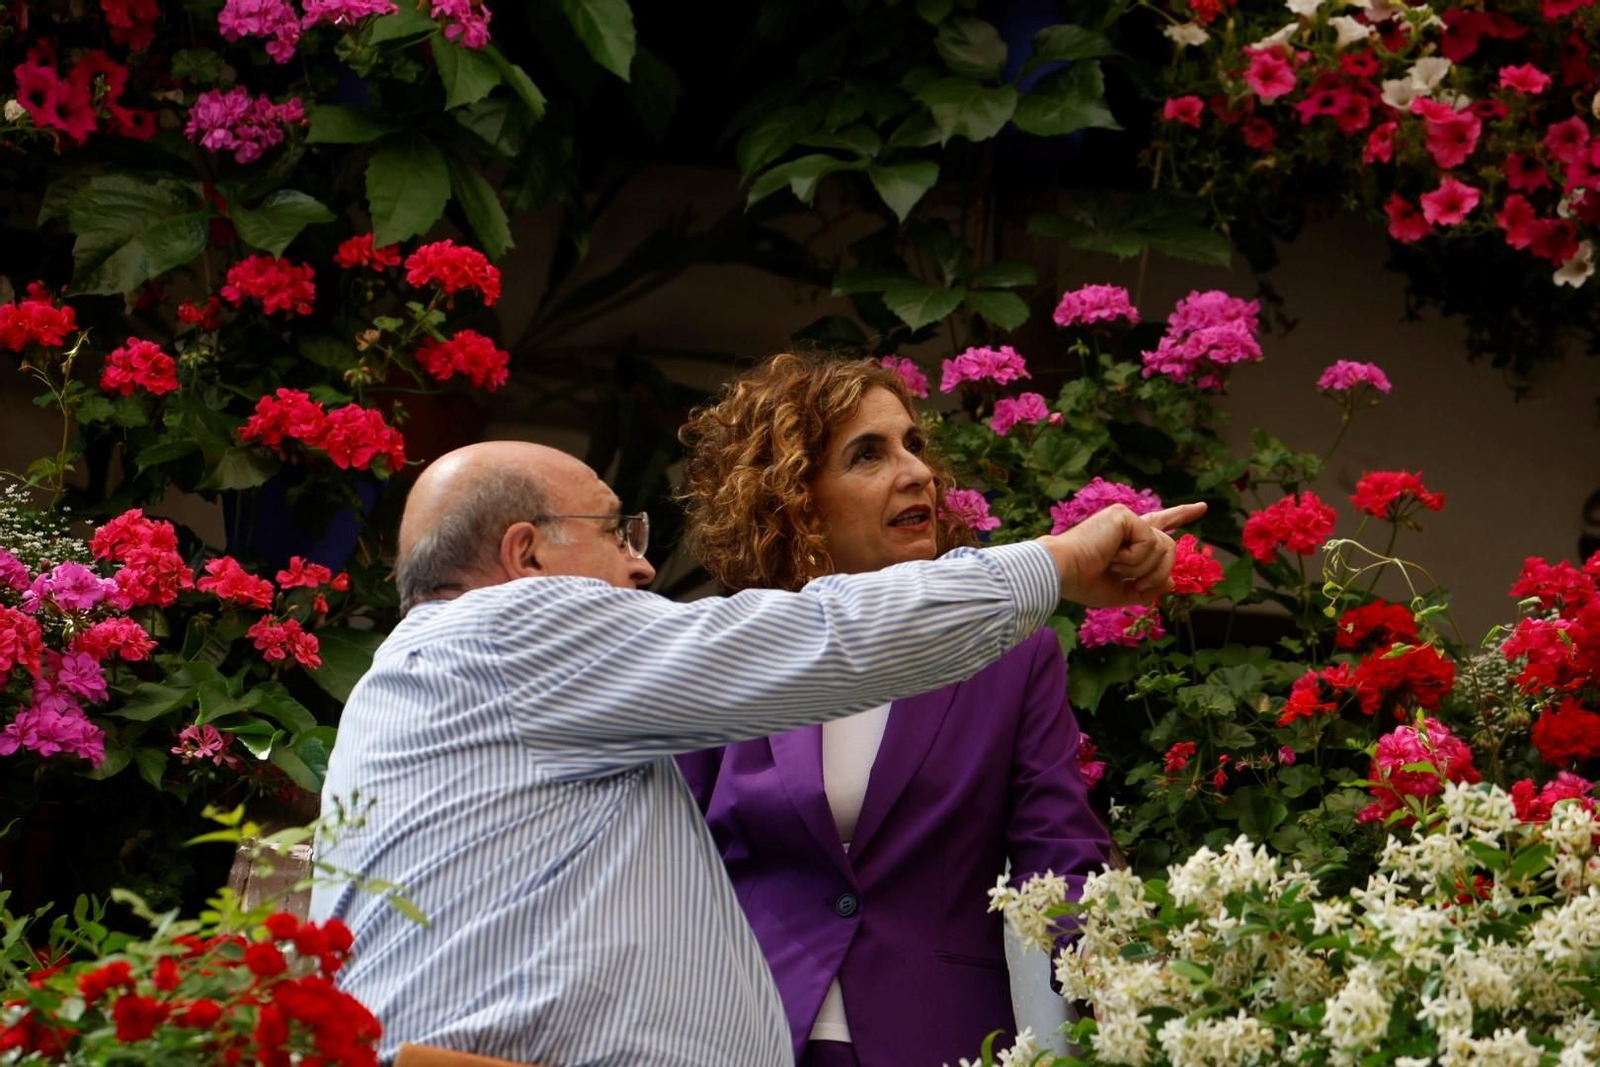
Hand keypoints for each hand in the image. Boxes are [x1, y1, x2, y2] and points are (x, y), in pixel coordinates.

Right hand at [1038, 502, 1207, 606]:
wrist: (1062, 573)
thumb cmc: (1082, 582)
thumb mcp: (1120, 592)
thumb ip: (1147, 588)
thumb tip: (1172, 582)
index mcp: (1126, 538)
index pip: (1160, 523)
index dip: (1182, 515)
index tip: (1202, 507)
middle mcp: (1128, 524)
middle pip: (1169, 546)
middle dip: (1158, 572)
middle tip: (1132, 582)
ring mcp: (1126, 517)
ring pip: (1163, 547)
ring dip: (1143, 569)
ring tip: (1114, 567)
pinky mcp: (1124, 515)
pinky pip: (1149, 543)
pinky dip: (1134, 559)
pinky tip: (1112, 557)